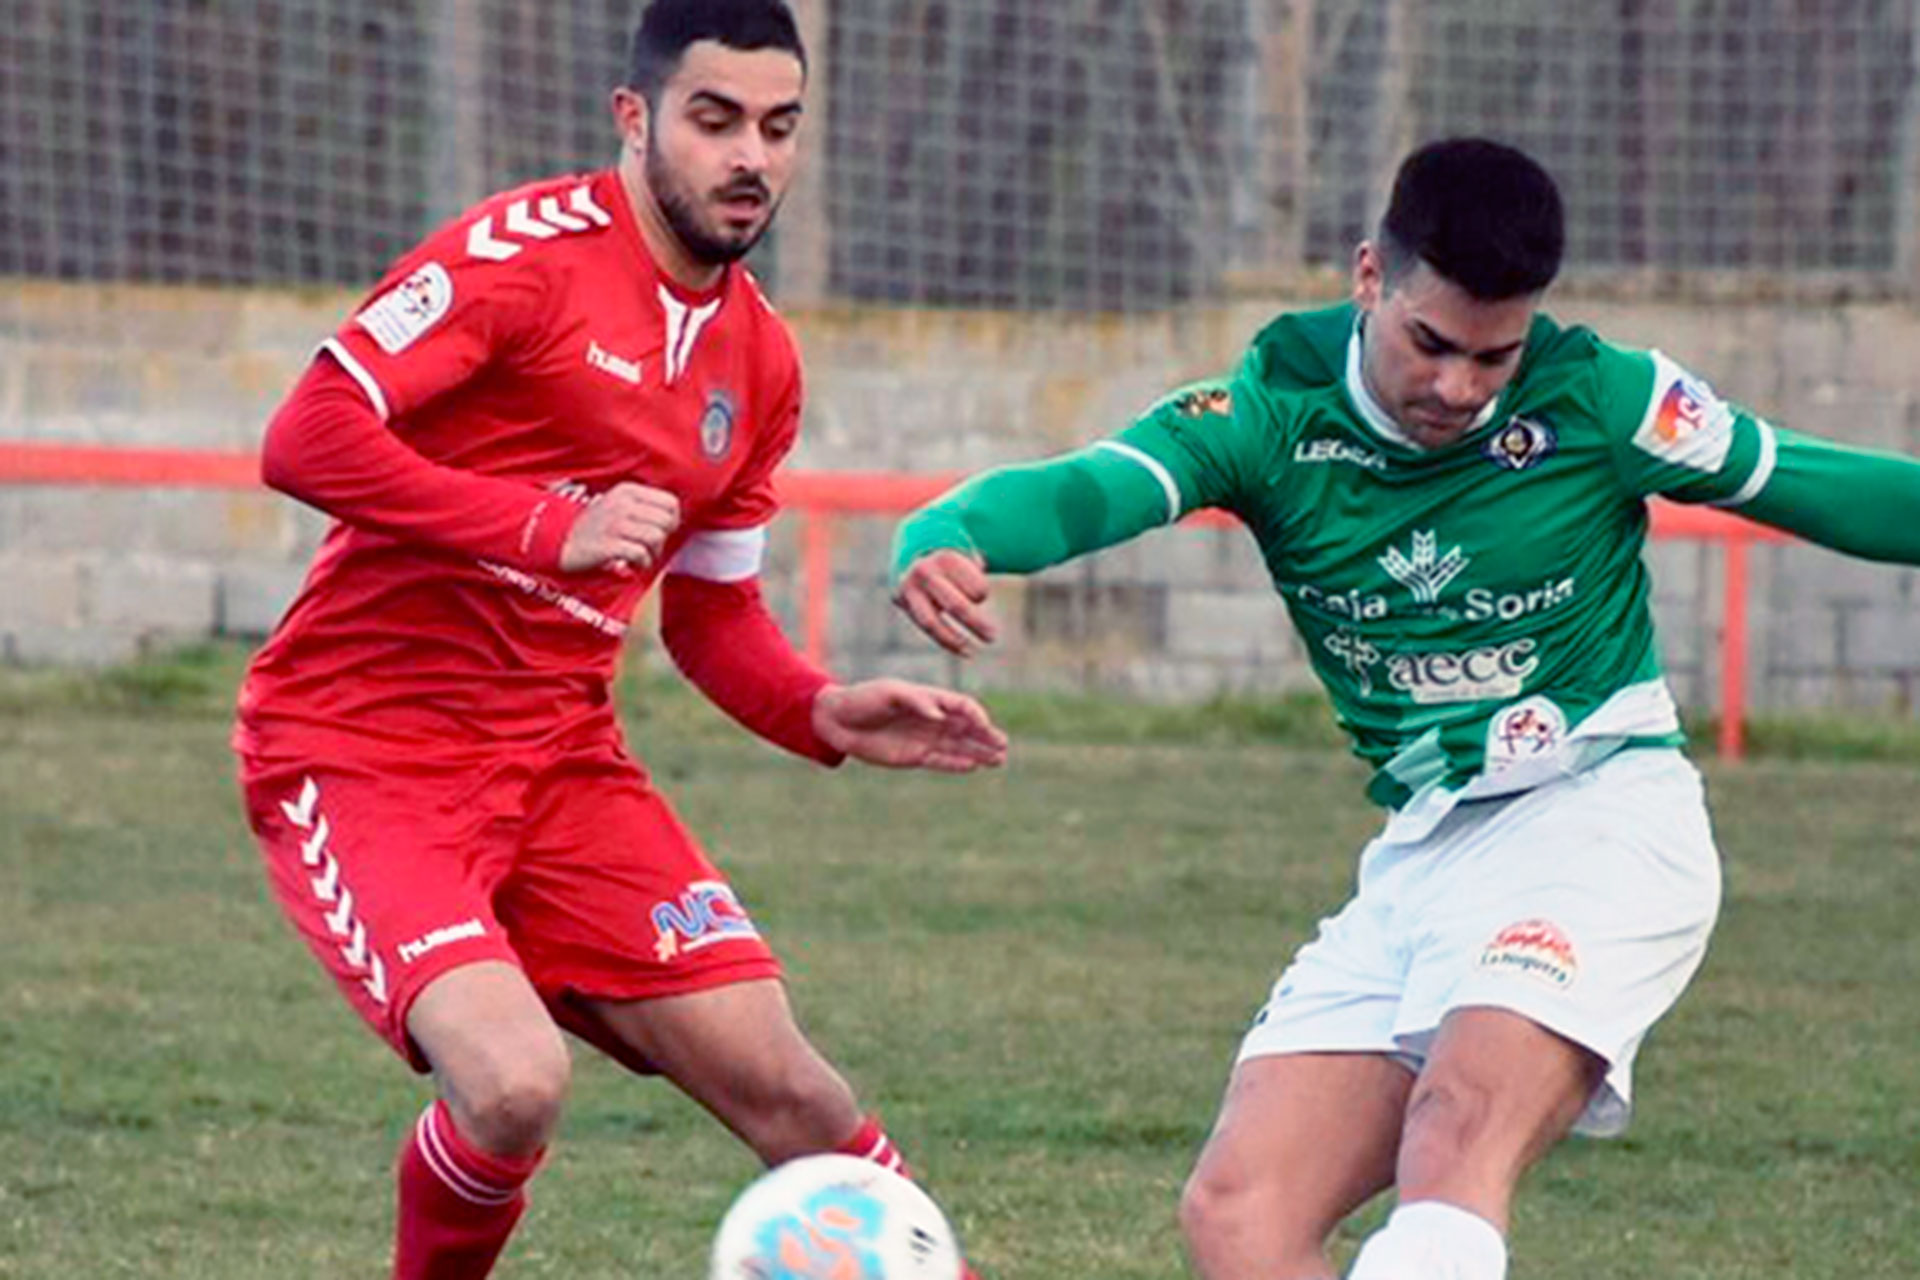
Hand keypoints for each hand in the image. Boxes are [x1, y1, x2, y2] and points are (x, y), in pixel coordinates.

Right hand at [559, 482, 680, 572]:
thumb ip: (644, 507)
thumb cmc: (596, 526)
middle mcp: (622, 503)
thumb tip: (673, 520)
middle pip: (666, 521)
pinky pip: (640, 554)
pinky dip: (641, 564)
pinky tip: (631, 564)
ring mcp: (614, 523)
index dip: (672, 521)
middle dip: (663, 539)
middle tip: (648, 547)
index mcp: (628, 491)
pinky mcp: (608, 544)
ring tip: (641, 556)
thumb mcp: (619, 505)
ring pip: (656, 537)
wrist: (560, 540)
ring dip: (653, 553)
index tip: (661, 532)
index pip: (671, 503)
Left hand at [811, 679, 1007, 772]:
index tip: (983, 724)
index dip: (975, 714)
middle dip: (986, 735)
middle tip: (1004, 745)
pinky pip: (942, 760)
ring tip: (999, 759)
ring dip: (979, 751)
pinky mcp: (915, 756)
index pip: (961, 706)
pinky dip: (958, 763)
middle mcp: (932, 719)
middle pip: (966, 728)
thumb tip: (938, 714)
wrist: (838, 720)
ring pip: (959, 746)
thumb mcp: (890, 693)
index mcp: (929, 698)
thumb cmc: (865, 698)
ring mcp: (925, 738)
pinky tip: (974, 766)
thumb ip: (916, 702)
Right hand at [893, 549, 997, 656]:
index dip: (982, 594)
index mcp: (948, 558)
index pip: (976, 589)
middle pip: (956, 607)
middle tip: (992, 637)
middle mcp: (926, 571)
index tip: (980, 595)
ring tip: (972, 651)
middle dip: (976, 624)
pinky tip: (963, 651)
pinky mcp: (901, 601)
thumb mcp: (967, 557)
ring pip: (932, 623)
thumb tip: (981, 583)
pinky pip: (925, 628)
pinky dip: (945, 642)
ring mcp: (910, 588)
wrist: (912, 556)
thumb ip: (977, 570)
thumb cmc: (952, 562)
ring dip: (955, 640)